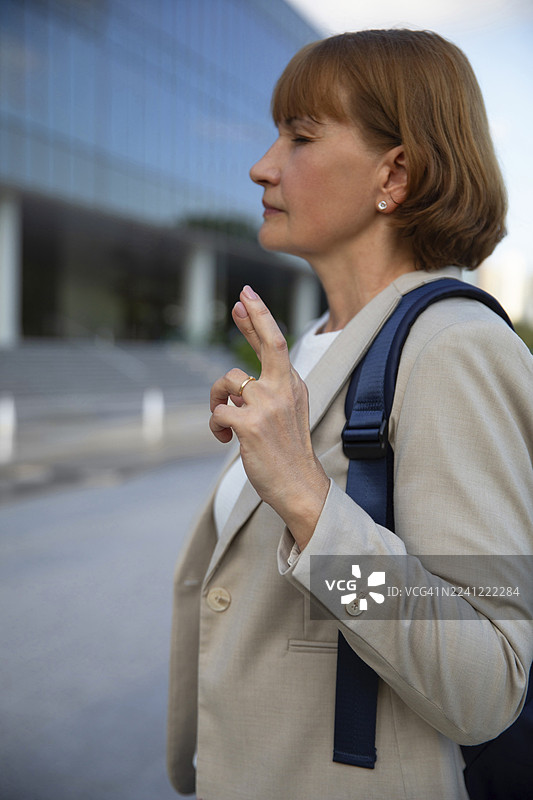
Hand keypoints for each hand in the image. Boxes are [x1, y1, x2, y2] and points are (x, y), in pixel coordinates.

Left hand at [209, 285, 328, 548]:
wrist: (299, 486)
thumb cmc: (288, 453)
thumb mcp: (289, 413)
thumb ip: (271, 390)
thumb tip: (238, 379)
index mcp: (294, 385)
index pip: (276, 343)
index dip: (259, 317)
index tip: (246, 295)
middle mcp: (284, 389)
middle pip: (268, 341)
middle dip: (252, 317)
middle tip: (239, 299)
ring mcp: (268, 406)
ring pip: (227, 382)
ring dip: (218, 400)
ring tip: (225, 422)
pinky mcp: (249, 425)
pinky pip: (217, 412)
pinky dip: (215, 424)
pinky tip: (223, 438)